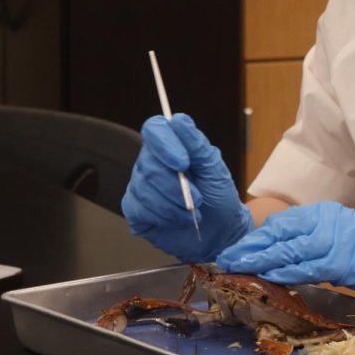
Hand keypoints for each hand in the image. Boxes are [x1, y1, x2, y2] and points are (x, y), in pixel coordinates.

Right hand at [122, 113, 252, 262]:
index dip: (165, 144)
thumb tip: (179, 121)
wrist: (220, 233)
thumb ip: (197, 145)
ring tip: (192, 212)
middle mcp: (152, 162)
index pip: (154, 129)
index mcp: (172, 145)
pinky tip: (177, 220)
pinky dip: (162, 217)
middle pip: (148, 163)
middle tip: (198, 198)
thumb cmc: (218, 198)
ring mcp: (141, 185)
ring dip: (172, 204)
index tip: (183, 163)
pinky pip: (138, 208)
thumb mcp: (215, 170)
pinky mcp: (135, 209)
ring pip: (143, 188)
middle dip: (175, 186)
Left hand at [216, 201, 354, 320]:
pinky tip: (267, 275)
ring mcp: (331, 241)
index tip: (238, 246)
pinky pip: (304, 267)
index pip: (281, 222)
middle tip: (226, 257)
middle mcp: (324, 221)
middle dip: (250, 247)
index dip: (257, 236)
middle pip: (277, 234)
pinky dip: (283, 271)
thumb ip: (316, 238)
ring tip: (237, 267)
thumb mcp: (344, 231)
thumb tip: (286, 250)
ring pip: (285, 251)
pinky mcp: (339, 262)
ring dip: (259, 261)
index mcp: (324, 212)